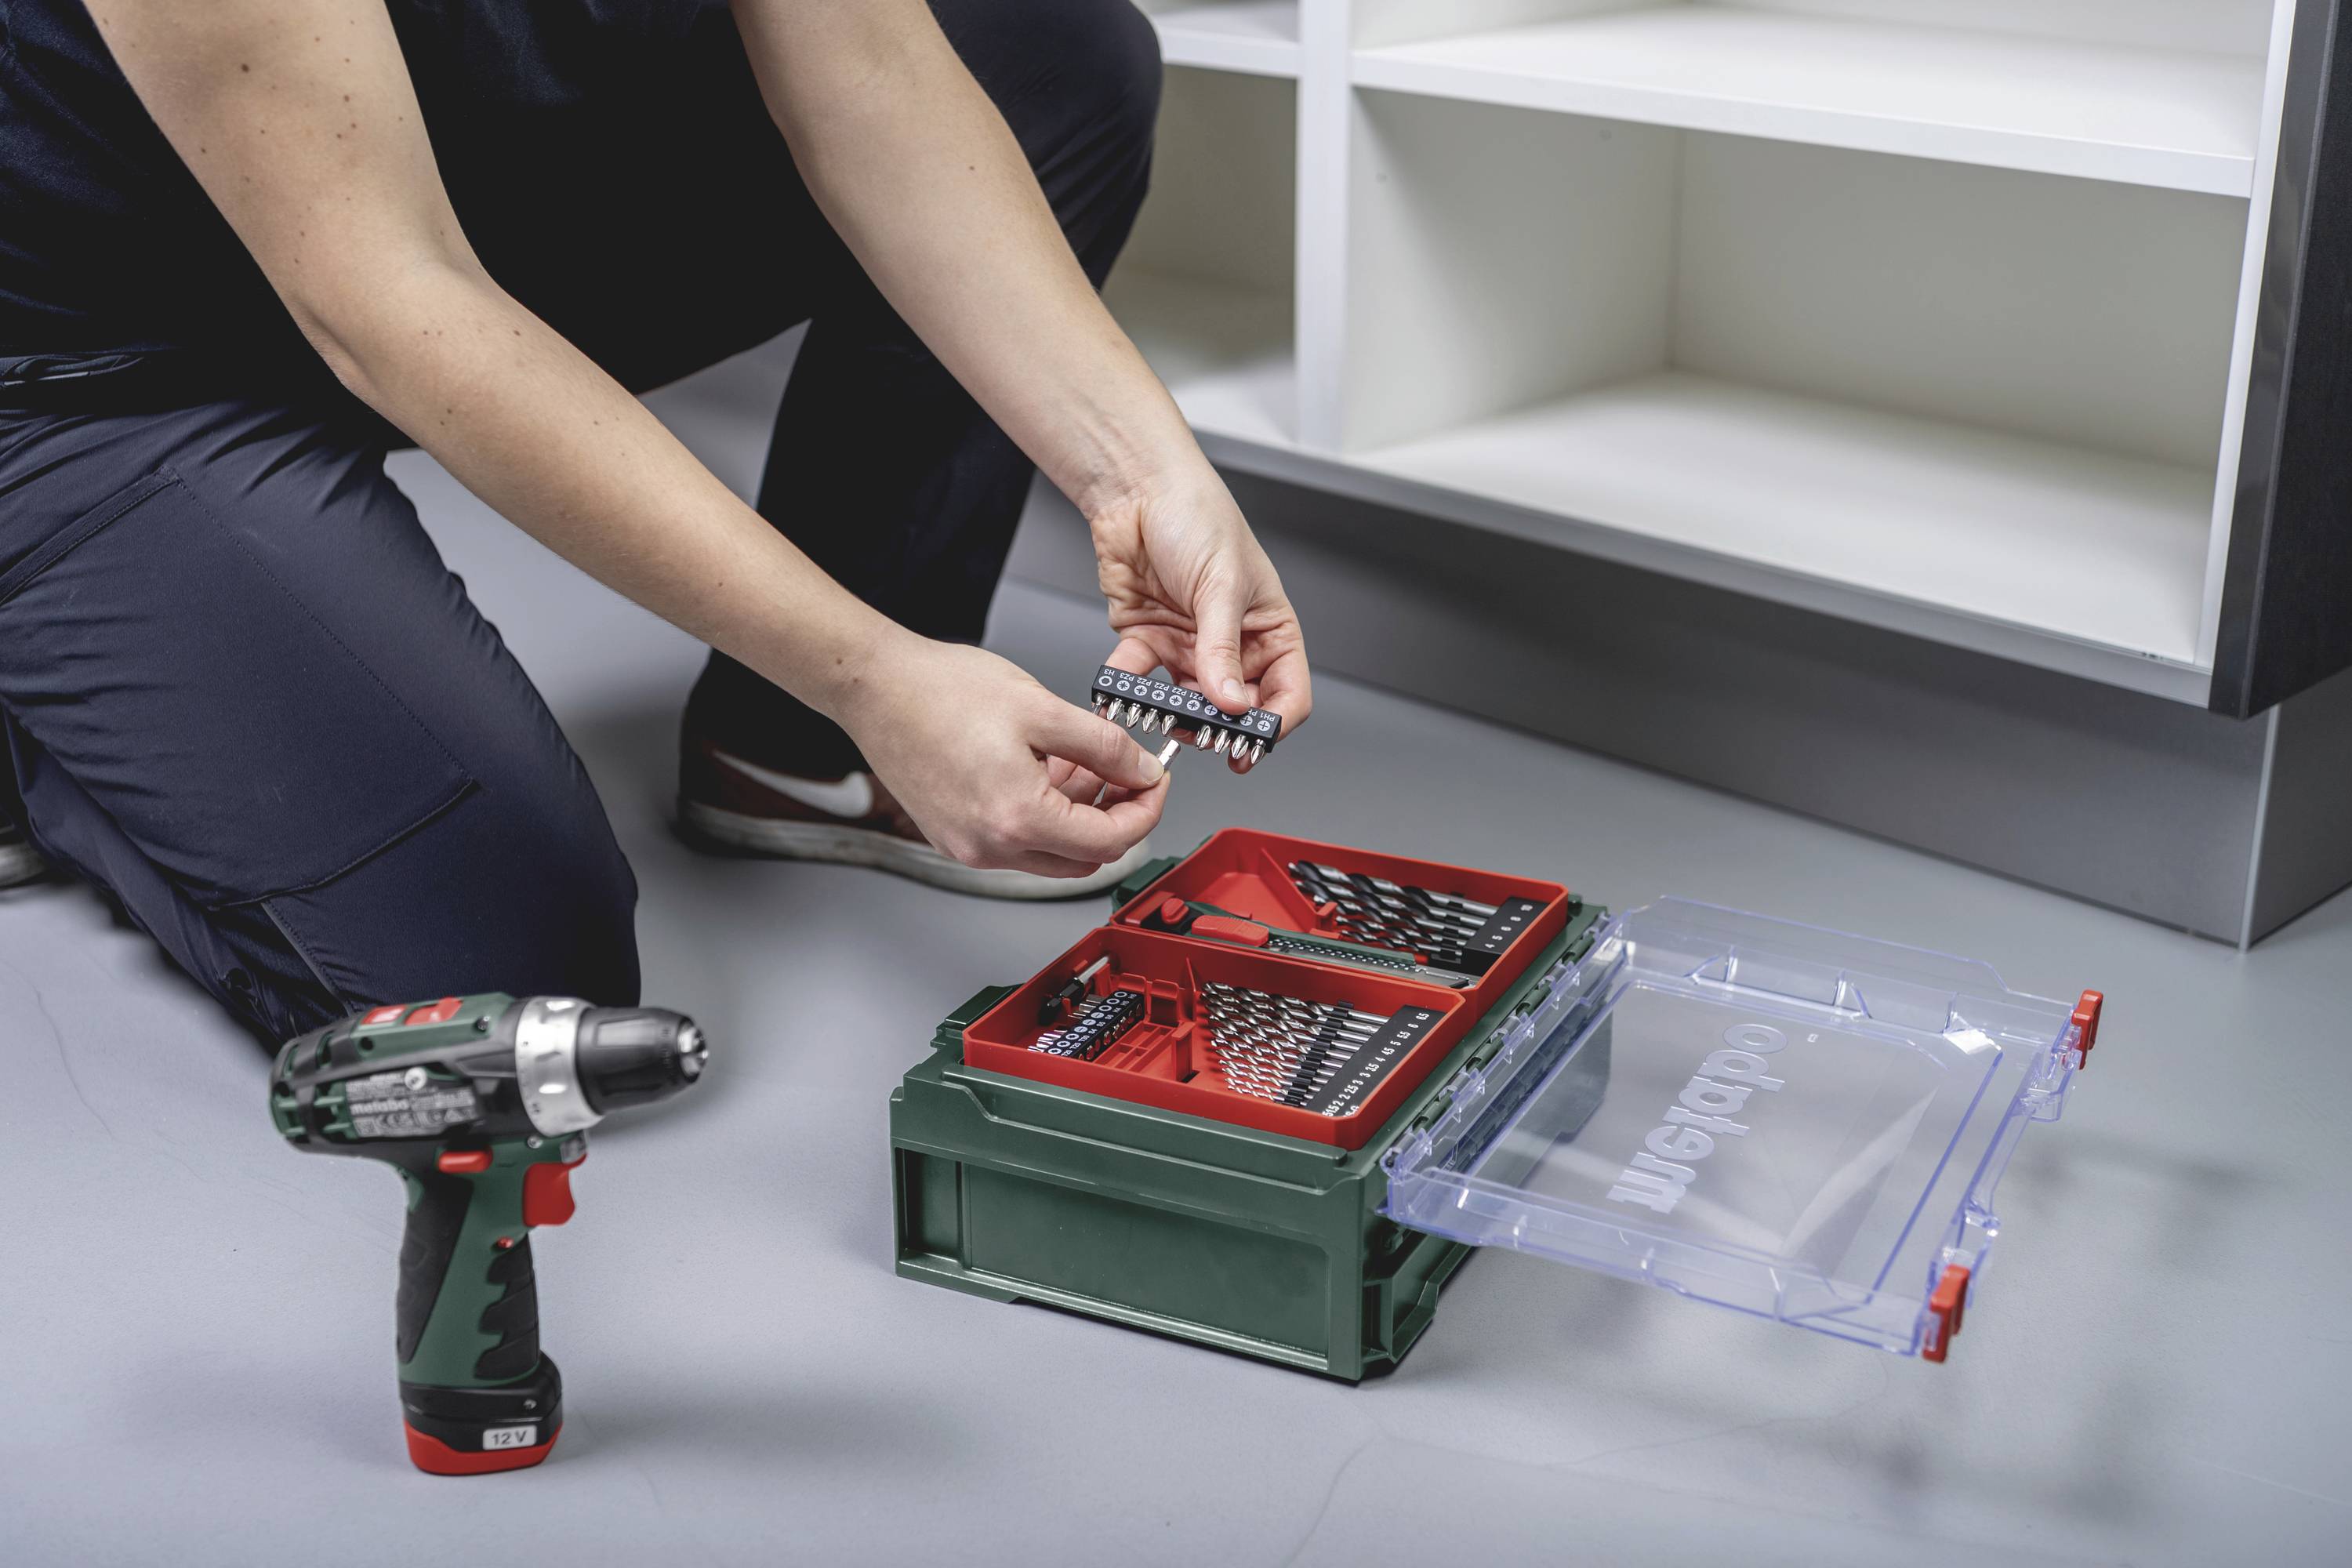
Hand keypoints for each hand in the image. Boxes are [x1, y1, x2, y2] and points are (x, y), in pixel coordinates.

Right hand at [839, 634, 1169, 875]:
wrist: (875, 687)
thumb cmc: (939, 691)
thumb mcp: (1042, 708)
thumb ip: (1103, 746)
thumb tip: (1141, 771)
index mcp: (1017, 817)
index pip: (1109, 841)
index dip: (1145, 811)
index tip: (1154, 782)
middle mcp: (990, 846)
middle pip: (1083, 857)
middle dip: (1115, 818)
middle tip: (1126, 774)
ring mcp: (969, 846)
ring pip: (1050, 852)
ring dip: (1078, 817)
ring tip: (1080, 763)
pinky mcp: (954, 837)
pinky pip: (1017, 841)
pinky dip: (1043, 815)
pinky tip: (1043, 771)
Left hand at [1088, 462, 1309, 771]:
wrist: (1137, 490)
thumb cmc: (1197, 516)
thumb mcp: (1221, 584)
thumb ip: (1222, 647)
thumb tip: (1230, 701)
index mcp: (1269, 629)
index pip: (1287, 692)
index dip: (1273, 724)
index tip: (1251, 743)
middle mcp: (1232, 643)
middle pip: (1235, 706)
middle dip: (1219, 726)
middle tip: (1204, 735)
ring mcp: (1190, 646)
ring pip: (1188, 702)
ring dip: (1174, 714)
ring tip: (1163, 714)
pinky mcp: (1150, 642)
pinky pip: (1142, 679)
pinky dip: (1130, 690)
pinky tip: (1123, 692)